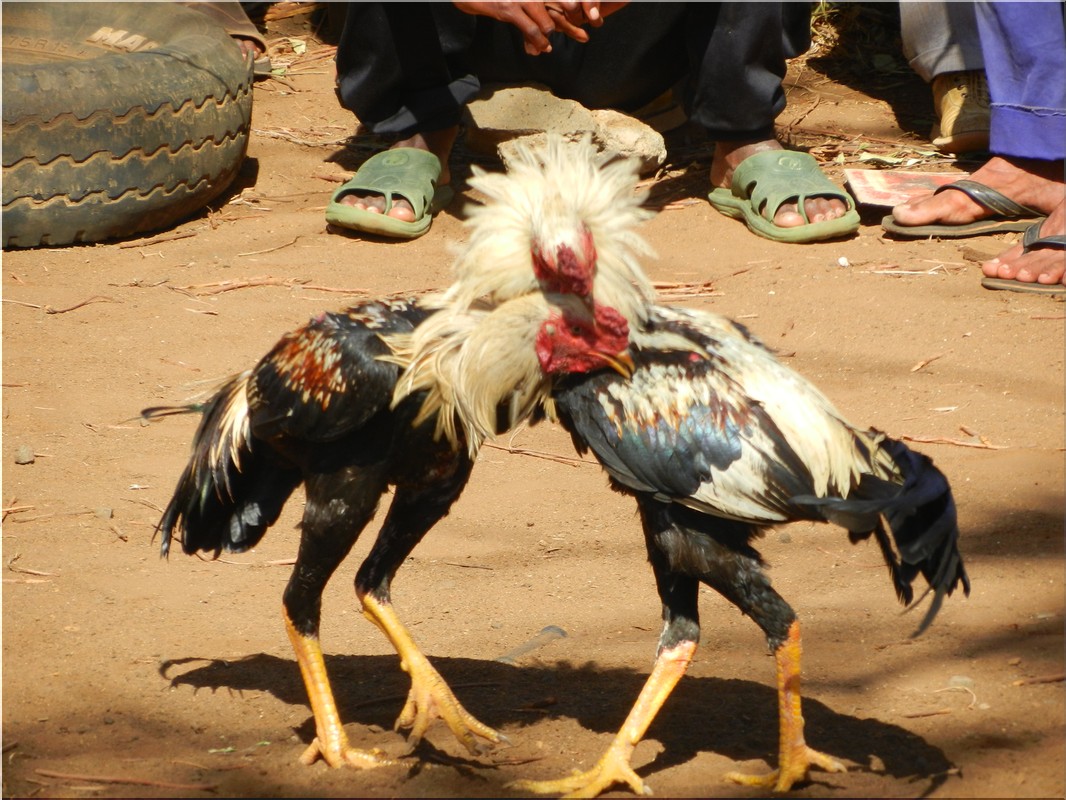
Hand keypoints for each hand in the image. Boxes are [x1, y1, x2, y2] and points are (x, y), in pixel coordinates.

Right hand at [453, 2, 603, 54]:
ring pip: (547, 21)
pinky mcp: (509, 9)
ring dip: (552, 37)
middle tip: (584, 36)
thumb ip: (530, 13)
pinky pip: (530, 28)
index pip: (559, 1)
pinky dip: (539, 41)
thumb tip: (541, 33)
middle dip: (573, 24)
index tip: (586, 22)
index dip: (572, 10)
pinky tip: (544, 48)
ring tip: (551, 45)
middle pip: (559, 9)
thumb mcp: (514, 3)